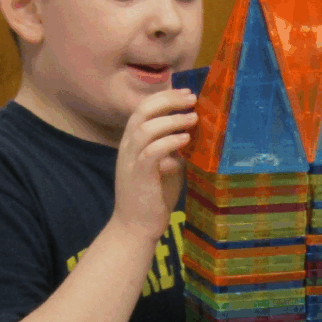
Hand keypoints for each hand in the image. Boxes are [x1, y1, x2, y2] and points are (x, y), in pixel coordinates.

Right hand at [111, 88, 197, 239]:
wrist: (134, 228)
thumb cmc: (152, 198)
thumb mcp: (166, 167)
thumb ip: (174, 150)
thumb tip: (193, 133)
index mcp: (132, 143)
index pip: (143, 110)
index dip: (164, 97)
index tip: (186, 93)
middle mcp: (128, 148)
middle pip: (142, 112)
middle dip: (168, 101)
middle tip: (191, 99)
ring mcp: (131, 161)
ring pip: (145, 129)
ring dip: (171, 120)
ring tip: (192, 119)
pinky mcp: (138, 176)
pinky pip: (151, 152)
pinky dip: (169, 142)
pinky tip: (185, 139)